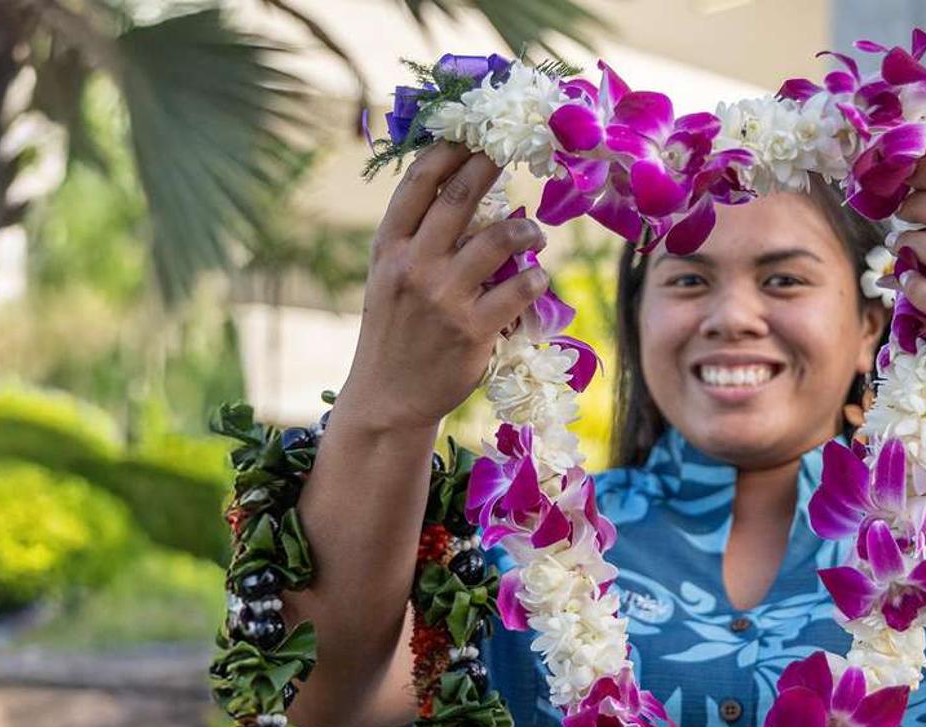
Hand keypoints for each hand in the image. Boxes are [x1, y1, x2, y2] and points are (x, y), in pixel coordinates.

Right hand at [339, 143, 549, 432]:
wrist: (388, 396)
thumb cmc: (396, 328)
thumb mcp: (389, 275)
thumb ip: (416, 236)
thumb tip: (460, 185)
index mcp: (389, 247)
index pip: (419, 183)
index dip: (449, 149)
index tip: (473, 132)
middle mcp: (414, 265)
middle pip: (460, 197)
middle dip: (489, 165)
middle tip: (512, 151)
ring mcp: (444, 297)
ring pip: (500, 237)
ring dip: (527, 227)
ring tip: (535, 232)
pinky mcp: (474, 330)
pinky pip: (521, 287)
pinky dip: (536, 277)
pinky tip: (537, 278)